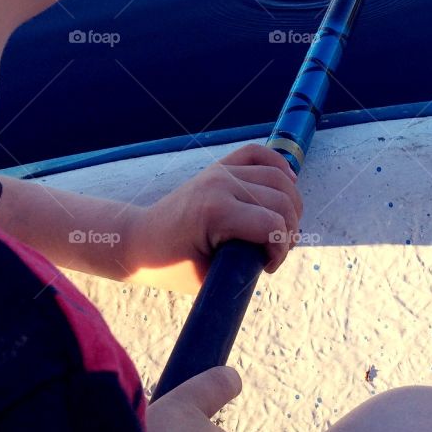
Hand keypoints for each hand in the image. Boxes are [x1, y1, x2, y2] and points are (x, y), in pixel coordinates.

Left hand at [133, 143, 302, 287]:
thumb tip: (273, 253)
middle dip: (289, 230)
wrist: (141, 239)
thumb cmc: (170, 265)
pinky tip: (287, 184)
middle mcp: (221, 184)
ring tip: (282, 228)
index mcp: (216, 212)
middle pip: (282, 201)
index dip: (280, 251)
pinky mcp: (220, 166)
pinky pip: (258, 153)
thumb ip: (243, 267)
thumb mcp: (207, 277)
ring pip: (279, 178)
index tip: (267, 268)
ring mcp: (220, 171)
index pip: (273, 226)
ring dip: (291, 205)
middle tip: (276, 252)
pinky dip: (279, 166)